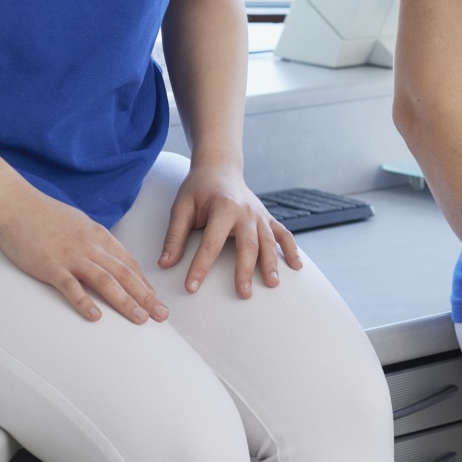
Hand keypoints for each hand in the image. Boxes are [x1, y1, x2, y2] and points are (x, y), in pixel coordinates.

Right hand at [0, 188, 167, 323]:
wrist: (16, 205)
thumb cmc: (45, 215)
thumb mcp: (79, 224)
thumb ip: (94, 241)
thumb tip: (106, 257)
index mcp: (99, 236)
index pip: (129, 263)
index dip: (144, 283)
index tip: (155, 299)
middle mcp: (91, 246)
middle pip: (125, 274)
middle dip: (146, 297)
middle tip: (161, 315)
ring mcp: (72, 256)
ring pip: (106, 282)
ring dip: (126, 302)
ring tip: (140, 319)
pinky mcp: (51, 266)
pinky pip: (72, 287)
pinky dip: (85, 302)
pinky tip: (96, 317)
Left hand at [159, 158, 301, 297]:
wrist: (219, 167)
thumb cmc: (198, 188)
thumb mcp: (181, 207)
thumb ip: (174, 236)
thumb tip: (165, 264)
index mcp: (223, 207)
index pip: (211, 243)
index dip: (200, 266)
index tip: (191, 287)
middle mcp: (246, 212)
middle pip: (247, 245)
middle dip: (245, 270)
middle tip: (243, 294)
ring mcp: (260, 215)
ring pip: (269, 241)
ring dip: (272, 263)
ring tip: (272, 284)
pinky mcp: (267, 218)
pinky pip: (283, 234)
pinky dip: (291, 249)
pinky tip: (296, 266)